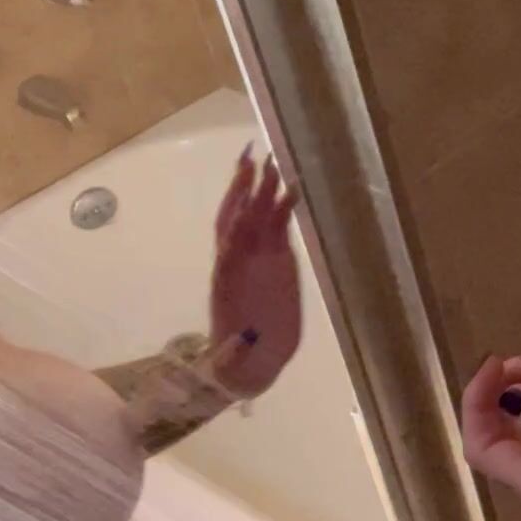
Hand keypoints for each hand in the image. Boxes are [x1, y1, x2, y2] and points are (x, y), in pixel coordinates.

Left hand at [207, 150, 301, 397]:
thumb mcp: (234, 360)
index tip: (246, 198)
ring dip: (263, 190)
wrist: (251, 362)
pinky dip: (283, 207)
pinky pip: (278, 227)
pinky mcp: (278, 259)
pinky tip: (294, 188)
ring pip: (258, 216)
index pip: (230, 244)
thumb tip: (238, 343)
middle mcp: (239, 262)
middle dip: (244, 190)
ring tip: (274, 161)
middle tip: (253, 158)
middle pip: (239, 218)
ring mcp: (258, 257)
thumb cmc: (240, 360)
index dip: (238, 221)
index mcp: (226, 281)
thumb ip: (234, 350)